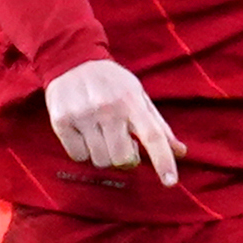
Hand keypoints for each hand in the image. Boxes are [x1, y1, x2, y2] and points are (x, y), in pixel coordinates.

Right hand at [42, 58, 179, 183]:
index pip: (152, 136)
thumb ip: (158, 125)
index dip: (163, 160)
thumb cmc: (112, 82)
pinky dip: (84, 152)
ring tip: (102, 136)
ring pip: (100, 160)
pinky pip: (78, 156)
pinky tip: (85, 134)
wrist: (72, 60)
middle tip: (122, 144)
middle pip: (122, 158)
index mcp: (131, 102)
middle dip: (125, 158)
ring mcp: (83, 115)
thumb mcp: (139, 96)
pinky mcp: (61, 121)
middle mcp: (107, 109)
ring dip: (105, 155)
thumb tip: (181, 152)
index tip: (170, 181)